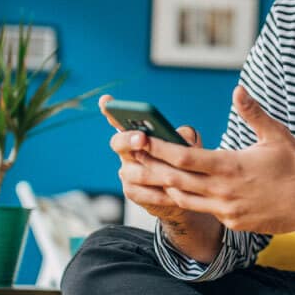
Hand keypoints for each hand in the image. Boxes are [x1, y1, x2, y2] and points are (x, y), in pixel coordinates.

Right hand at [99, 95, 202, 223]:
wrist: (187, 192)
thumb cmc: (185, 162)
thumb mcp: (189, 145)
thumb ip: (185, 137)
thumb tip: (181, 136)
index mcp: (137, 135)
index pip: (119, 120)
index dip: (110, 110)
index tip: (106, 100)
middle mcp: (127, 152)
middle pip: (118, 143)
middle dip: (129, 139)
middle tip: (142, 138)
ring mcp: (127, 172)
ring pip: (135, 171)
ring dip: (155, 172)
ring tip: (172, 173)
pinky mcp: (132, 192)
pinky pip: (143, 192)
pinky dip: (160, 193)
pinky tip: (173, 193)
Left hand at [136, 86, 294, 234]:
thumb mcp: (276, 135)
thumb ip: (253, 113)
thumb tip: (238, 91)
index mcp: (231, 166)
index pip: (184, 158)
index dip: (158, 148)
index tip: (139, 138)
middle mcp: (223, 191)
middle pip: (174, 180)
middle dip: (149, 167)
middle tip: (127, 158)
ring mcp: (226, 209)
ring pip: (183, 198)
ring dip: (161, 186)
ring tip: (141, 173)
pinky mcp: (232, 222)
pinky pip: (202, 209)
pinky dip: (186, 198)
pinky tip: (176, 189)